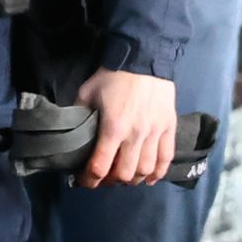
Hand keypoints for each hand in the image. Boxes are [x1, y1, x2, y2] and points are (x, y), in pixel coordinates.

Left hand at [78, 67, 179, 187]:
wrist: (143, 59)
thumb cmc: (112, 76)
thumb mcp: (86, 93)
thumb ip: (79, 115)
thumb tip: (72, 133)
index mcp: (113, 128)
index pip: (100, 166)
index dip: (88, 180)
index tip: (82, 181)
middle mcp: (136, 135)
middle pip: (124, 174)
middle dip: (110, 182)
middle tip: (102, 179)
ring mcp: (155, 133)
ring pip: (146, 170)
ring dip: (132, 180)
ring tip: (122, 178)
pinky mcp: (169, 128)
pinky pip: (166, 158)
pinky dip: (158, 173)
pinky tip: (149, 178)